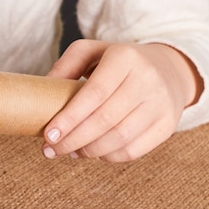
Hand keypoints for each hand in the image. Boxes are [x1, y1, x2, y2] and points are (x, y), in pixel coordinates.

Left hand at [42, 40, 202, 162]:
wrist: (168, 69)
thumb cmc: (117, 62)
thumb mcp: (90, 51)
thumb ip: (65, 66)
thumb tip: (41, 93)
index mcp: (125, 58)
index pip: (94, 94)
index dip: (69, 118)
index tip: (48, 135)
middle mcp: (147, 80)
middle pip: (105, 119)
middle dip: (72, 140)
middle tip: (50, 149)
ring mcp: (160, 104)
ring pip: (119, 138)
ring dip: (88, 151)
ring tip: (68, 151)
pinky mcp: (167, 125)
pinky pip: (133, 151)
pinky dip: (108, 157)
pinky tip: (92, 152)